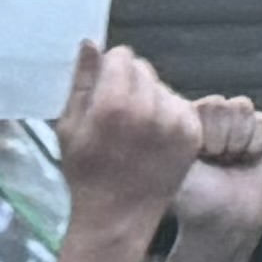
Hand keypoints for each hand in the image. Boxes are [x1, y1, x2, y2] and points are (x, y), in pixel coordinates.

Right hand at [56, 39, 203, 237]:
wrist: (118, 217)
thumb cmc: (86, 173)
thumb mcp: (69, 127)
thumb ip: (82, 82)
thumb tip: (91, 43)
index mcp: (113, 103)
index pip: (121, 56)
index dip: (109, 71)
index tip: (103, 92)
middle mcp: (149, 108)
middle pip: (143, 68)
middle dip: (129, 83)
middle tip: (118, 115)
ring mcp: (175, 121)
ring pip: (162, 87)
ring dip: (149, 98)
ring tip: (136, 130)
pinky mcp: (192, 133)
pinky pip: (179, 105)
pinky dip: (167, 116)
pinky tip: (152, 139)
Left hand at [173, 91, 261, 256]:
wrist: (227, 220)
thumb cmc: (194, 199)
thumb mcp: (173, 168)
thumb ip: (166, 138)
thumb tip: (152, 112)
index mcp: (180, 120)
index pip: (199, 106)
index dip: (206, 134)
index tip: (200, 157)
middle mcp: (204, 116)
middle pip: (221, 104)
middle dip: (221, 138)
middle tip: (216, 161)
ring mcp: (231, 120)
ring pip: (242, 108)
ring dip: (239, 140)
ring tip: (229, 160)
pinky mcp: (258, 128)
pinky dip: (258, 144)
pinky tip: (248, 159)